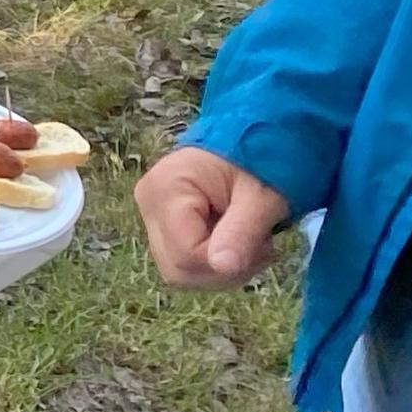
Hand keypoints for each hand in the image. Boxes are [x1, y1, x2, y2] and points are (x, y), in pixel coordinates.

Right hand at [136, 147, 292, 288]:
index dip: (227, 263)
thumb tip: (223, 267)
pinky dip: (213, 264)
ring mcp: (150, 215)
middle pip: (177, 268)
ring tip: (248, 242)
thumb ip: (242, 231)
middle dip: (223, 270)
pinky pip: (181, 263)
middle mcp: (147, 203)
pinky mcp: (160, 224)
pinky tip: (234, 242)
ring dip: (220, 270)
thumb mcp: (261, 198)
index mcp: (166, 188)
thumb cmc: (260, 163)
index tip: (264, 245)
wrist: (252, 140)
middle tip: (260, 247)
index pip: (186, 254)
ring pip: (178, 272)